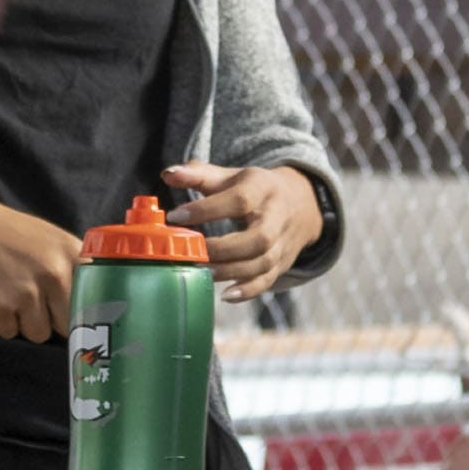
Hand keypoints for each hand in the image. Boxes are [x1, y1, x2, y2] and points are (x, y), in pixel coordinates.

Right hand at [0, 190, 78, 341]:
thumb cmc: (4, 231)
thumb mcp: (48, 238)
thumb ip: (70, 266)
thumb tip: (87, 303)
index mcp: (72, 253)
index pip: (94, 299)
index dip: (84, 312)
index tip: (77, 318)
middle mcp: (55, 273)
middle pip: (66, 323)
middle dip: (51, 319)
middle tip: (33, 302)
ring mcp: (27, 292)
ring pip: (39, 333)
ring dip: (24, 322)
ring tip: (9, 295)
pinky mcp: (0, 308)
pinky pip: (9, 333)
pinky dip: (0, 322)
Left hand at [167, 156, 321, 296]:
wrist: (300, 203)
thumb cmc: (254, 189)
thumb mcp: (230, 177)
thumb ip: (198, 175)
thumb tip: (168, 175)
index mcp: (262, 188)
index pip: (239, 200)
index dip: (207, 209)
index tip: (175, 216)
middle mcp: (277, 216)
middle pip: (260, 238)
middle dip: (224, 249)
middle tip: (193, 252)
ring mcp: (282, 242)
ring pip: (263, 262)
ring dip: (231, 271)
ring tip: (202, 272)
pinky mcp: (282, 263)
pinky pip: (268, 280)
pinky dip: (248, 291)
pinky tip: (225, 295)